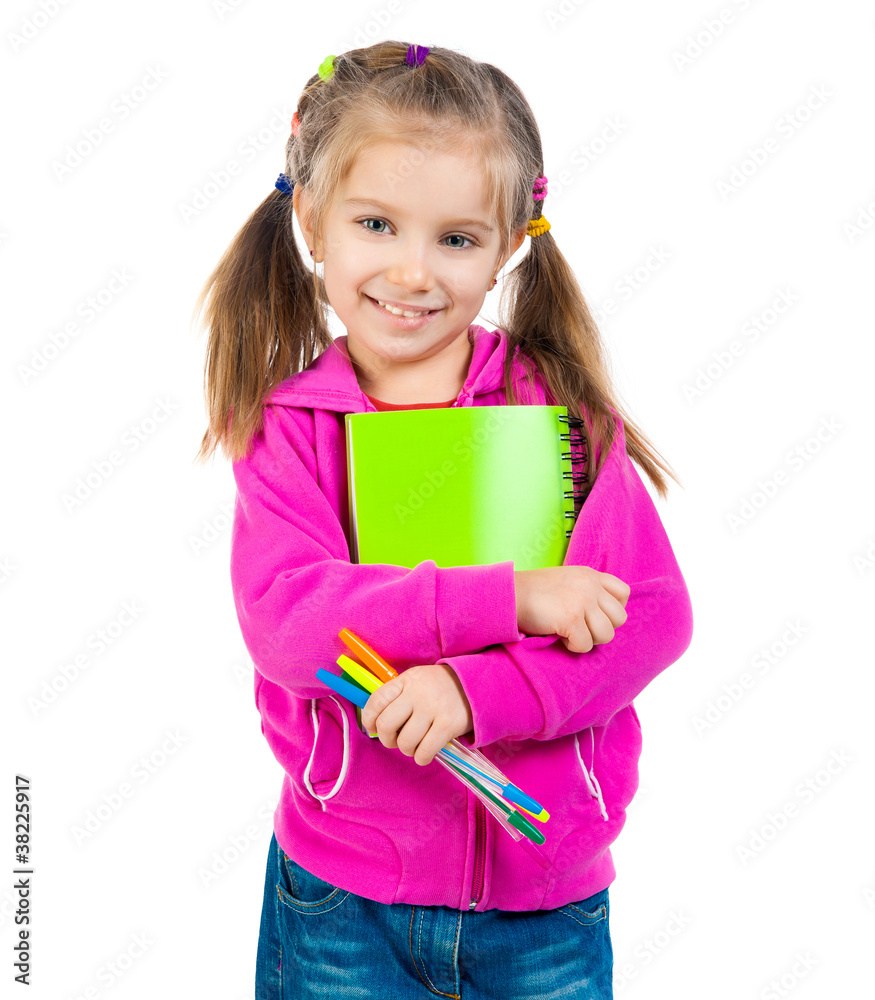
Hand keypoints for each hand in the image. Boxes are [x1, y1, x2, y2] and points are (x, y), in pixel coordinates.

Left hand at [360, 664, 472, 766]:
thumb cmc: (438, 688)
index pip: (376, 701)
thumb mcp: (415, 682)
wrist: (475, 685)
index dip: (368, 719)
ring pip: (405, 742)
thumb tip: (375, 724)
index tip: (372, 727)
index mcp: (406, 681)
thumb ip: (396, 696)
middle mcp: (417, 693)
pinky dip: (421, 757)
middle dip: (386, 739)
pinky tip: (425, 752)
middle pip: (386, 725)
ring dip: (406, 750)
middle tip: (395, 740)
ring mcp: (432, 709)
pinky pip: (424, 751)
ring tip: (414, 745)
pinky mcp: (448, 725)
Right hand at [514, 566, 629, 652]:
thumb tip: (602, 615)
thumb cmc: (533, 592)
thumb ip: (586, 590)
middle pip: (619, 618)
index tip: (594, 615)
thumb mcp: (566, 580)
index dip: (612, 610)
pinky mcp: (572, 618)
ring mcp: (582, 601)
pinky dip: (573, 646)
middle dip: (602, 628)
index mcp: (590, 575)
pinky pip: (585, 645)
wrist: (509, 594)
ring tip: (570, 633)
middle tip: (581, 628)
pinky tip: (559, 636)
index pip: (623, 593)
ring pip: (606, 634)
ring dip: (589, 639)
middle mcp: (590, 585)